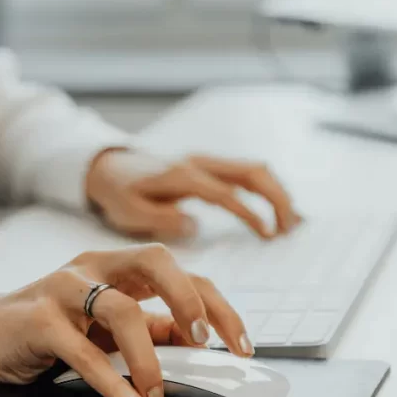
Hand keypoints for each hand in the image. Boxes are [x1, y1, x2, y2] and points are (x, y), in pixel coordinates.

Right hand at [0, 245, 252, 396]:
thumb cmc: (45, 329)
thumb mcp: (103, 328)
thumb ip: (147, 330)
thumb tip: (196, 345)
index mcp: (117, 266)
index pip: (181, 272)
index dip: (216, 306)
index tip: (240, 344)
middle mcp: (94, 267)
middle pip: (158, 262)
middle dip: (193, 301)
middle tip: (208, 345)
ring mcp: (64, 288)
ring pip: (122, 311)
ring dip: (151, 359)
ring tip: (160, 396)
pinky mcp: (39, 319)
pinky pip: (85, 353)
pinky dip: (115, 385)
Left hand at [85, 149, 301, 240]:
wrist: (107, 166)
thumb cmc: (117, 192)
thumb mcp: (129, 212)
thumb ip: (162, 218)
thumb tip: (196, 225)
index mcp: (182, 175)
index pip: (226, 193)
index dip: (250, 214)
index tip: (267, 235)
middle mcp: (198, 163)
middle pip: (252, 171)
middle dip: (277, 198)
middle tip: (289, 229)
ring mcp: (205, 161)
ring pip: (253, 168)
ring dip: (276, 192)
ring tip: (290, 223)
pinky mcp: (207, 167)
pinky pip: (244, 173)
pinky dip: (265, 189)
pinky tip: (275, 210)